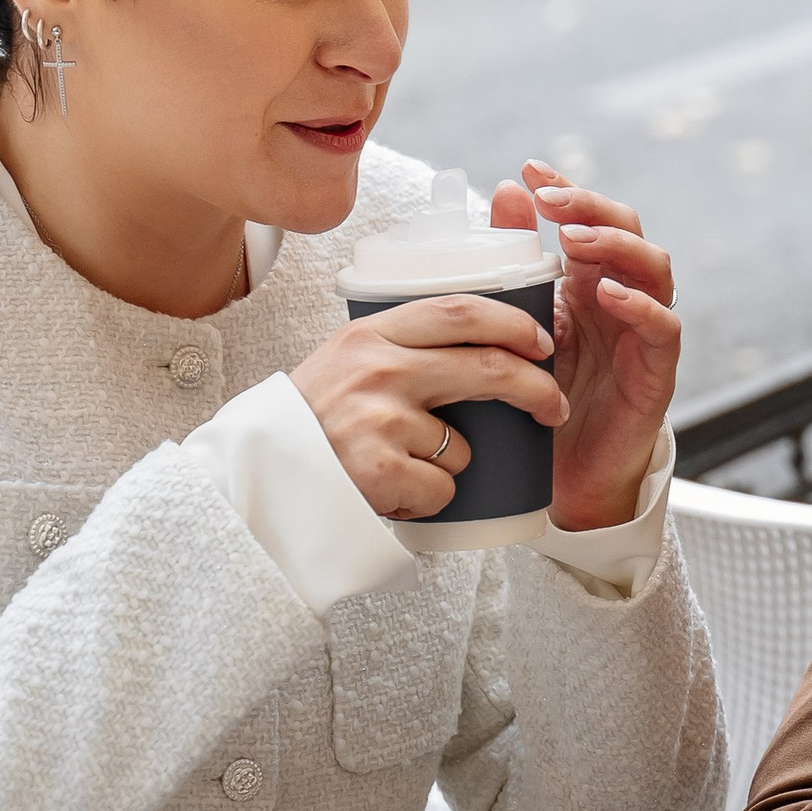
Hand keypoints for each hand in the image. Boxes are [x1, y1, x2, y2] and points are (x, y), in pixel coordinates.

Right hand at [288, 294, 564, 520]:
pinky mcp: (382, 469)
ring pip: (462, 444)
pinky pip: (441, 487)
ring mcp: (381, 419)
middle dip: (534, 387)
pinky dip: (426, 499)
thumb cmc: (309, 424)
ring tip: (398, 467)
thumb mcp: (344, 362)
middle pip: (485, 367)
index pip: (460, 311)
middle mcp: (378, 368)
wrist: (258, 480)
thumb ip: (397, 348)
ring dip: (447, 463)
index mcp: (371, 334)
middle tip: (553, 406)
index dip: (512, 324)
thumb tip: (475, 344)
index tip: (542, 341)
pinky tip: (388, 492)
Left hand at [493, 164, 680, 532]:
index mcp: (588, 282)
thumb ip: (515, 268)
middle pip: (627, 230)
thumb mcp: (519, 327)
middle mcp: (621, 298)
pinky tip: (610, 293)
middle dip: (592, 206)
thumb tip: (501, 194)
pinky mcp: (656, 370)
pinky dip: (640, 305)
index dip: (567, 188)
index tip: (531, 171)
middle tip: (553, 202)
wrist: (565, 478)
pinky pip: (663, 327)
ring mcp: (642, 330)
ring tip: (577, 238)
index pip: (590, 218)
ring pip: (654, 267)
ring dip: (617, 245)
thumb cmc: (543, 401)